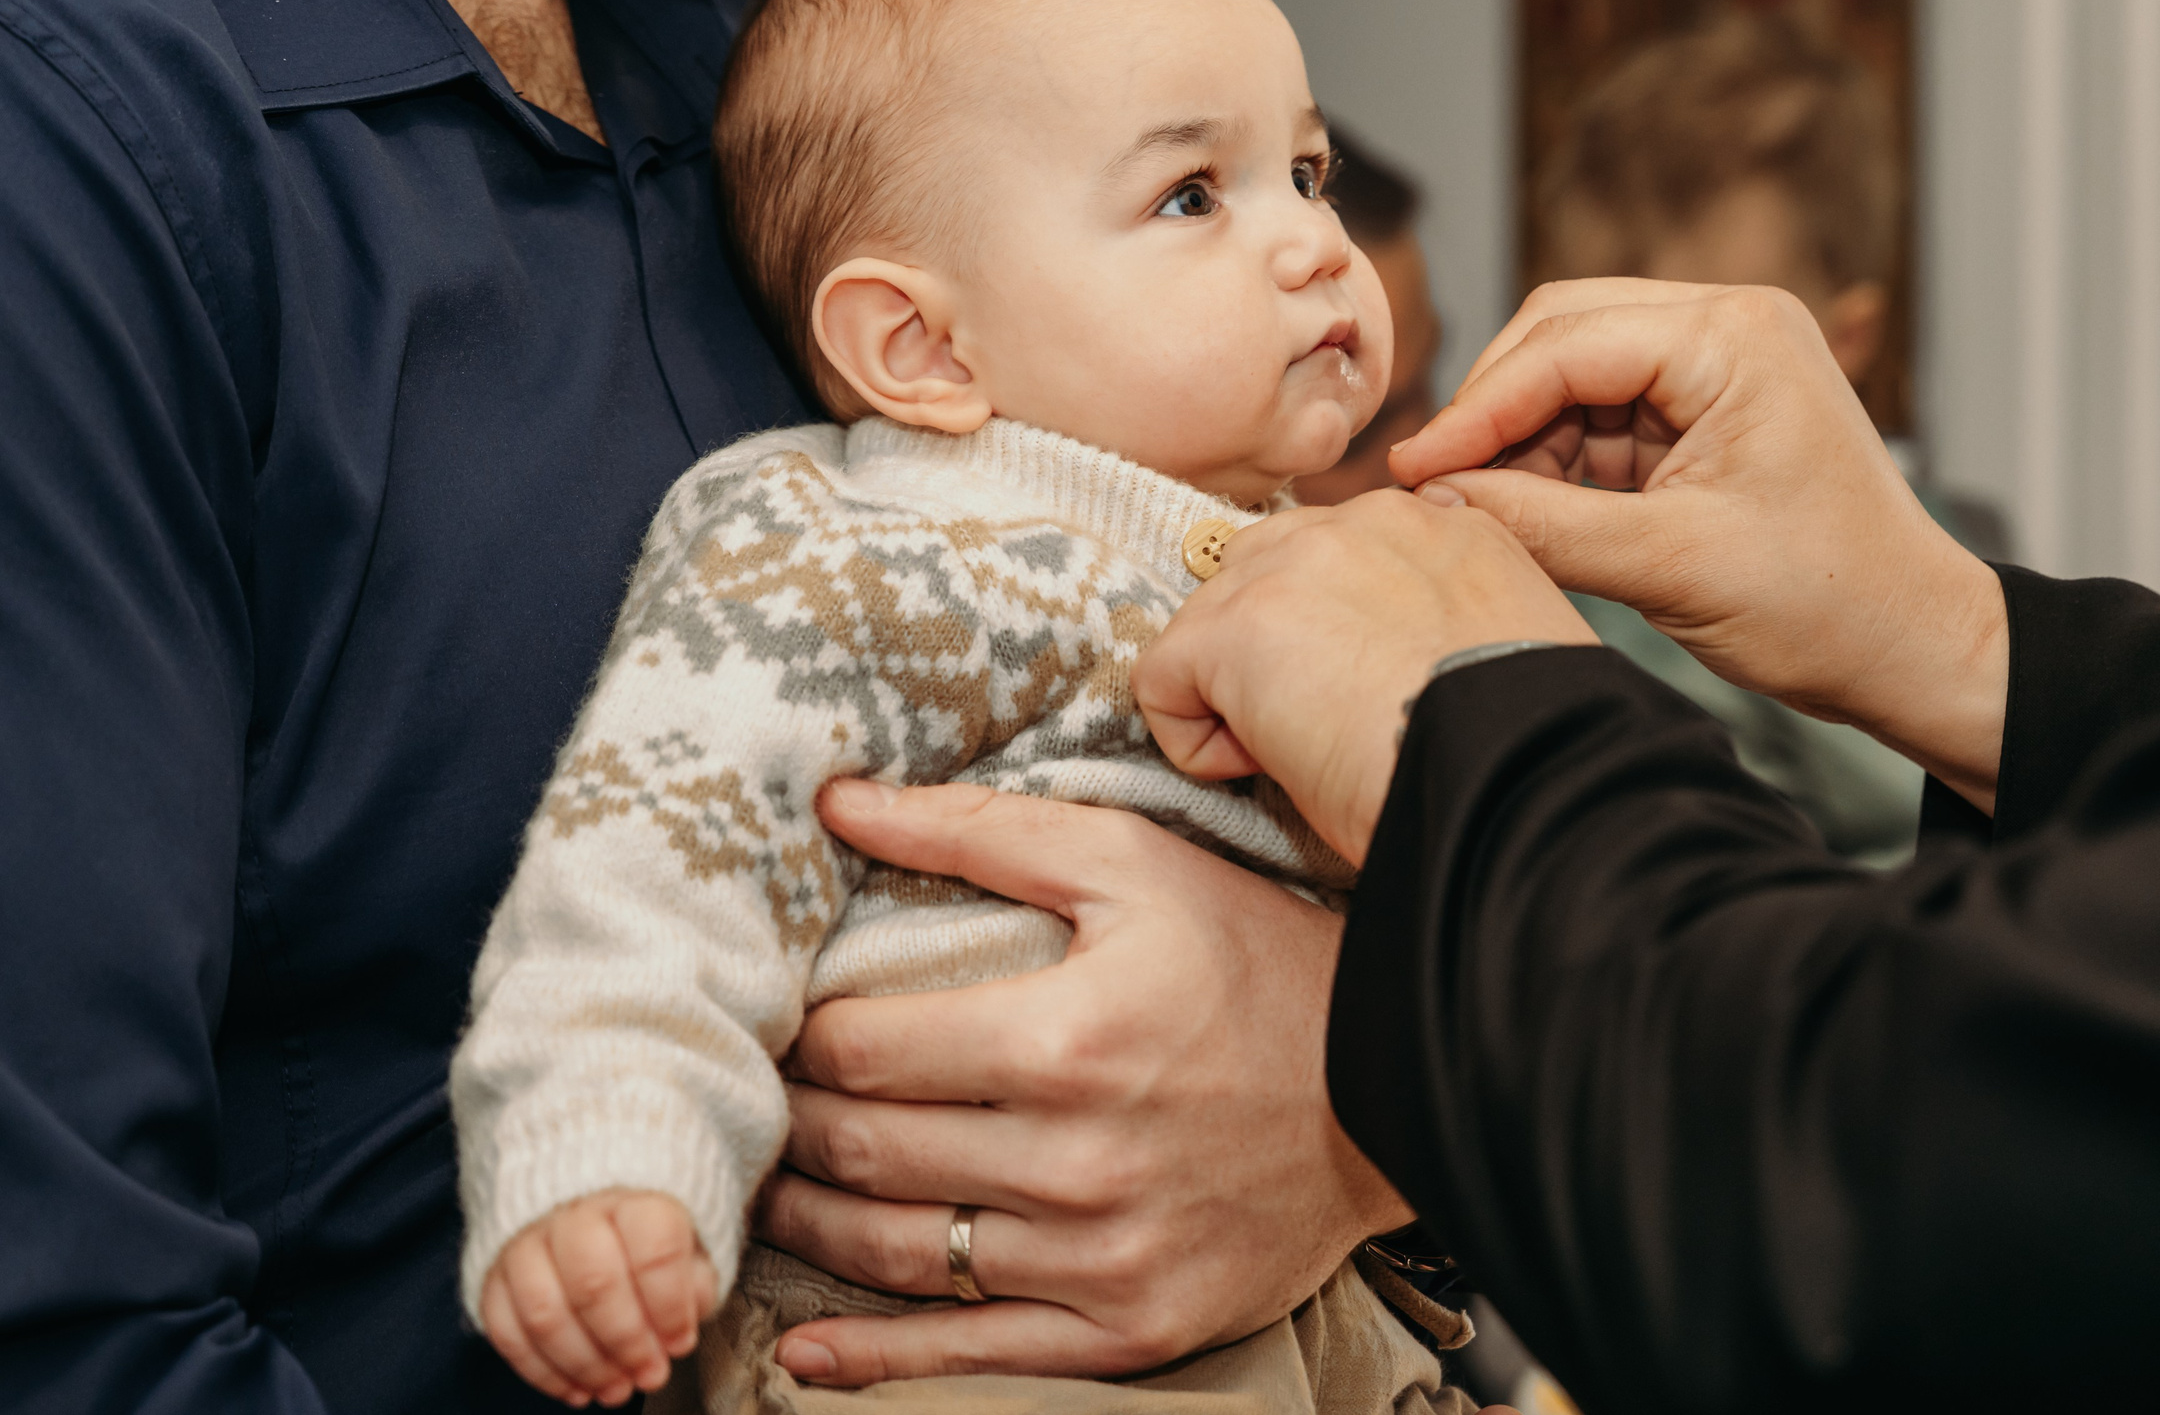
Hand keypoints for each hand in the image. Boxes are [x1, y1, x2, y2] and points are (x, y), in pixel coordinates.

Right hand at [480, 1189, 718, 1408]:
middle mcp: (575, 1210)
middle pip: (594, 1283)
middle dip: (626, 1342)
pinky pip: (506, 1330)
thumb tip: (680, 1330)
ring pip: (545, 1312)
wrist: (585, 1196)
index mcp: (634, 1195)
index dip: (670, 1305)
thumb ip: (693, 1281)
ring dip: (584, 1365)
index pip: (653, 1247)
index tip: (681, 1342)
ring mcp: (526, 1240)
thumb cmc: (645, 1230)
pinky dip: (541, 1372)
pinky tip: (575, 1388)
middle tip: (648, 1375)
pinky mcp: (493, 1272)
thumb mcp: (690, 1241)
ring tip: (615, 1389)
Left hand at [753, 780, 1411, 1386]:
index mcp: (1068, 1037)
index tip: (780, 1025)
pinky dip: (875, 1358)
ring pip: (902, 1258)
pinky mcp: (1133, 1328)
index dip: (798, 1039)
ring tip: (778, 1194)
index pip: (866, 1051)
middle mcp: (1081, 1159)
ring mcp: (1106, 1256)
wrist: (1395, 1082)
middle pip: (869, 1155)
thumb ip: (979, 830)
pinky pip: (975, 1354)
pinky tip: (808, 1348)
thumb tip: (838, 803)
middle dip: (793, 1129)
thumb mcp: (1132, 862)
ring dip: (812, 1231)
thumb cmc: (1255, 959)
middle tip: (763, 1105)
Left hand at [1136, 490, 1597, 860]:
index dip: (1332, 636)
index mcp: (1440, 526)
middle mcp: (1362, 521)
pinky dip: (1198, 745)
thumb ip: (1448, 615)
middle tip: (1328, 728)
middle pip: (1258, 573)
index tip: (1370, 700)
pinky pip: (1162, 682)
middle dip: (1269, 653)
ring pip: (1210, 625)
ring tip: (1312, 752)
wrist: (1525, 778)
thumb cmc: (1532, 746)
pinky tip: (1273, 770)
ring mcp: (1291, 565)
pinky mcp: (1234, 627)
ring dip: (1238, 696)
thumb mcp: (1509, 644)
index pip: (1337, 558)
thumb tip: (1397, 655)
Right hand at [1388, 279, 2006, 805]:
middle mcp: (1727, 329)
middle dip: (1495, 414)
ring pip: (1573, 379)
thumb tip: (1435, 498)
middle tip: (1437, 488)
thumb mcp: (1668, 567)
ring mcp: (1719, 369)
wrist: (1914, 650)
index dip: (1478, 410)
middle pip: (1561, 337)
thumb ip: (1543, 526)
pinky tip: (1528, 517)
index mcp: (1734, 337)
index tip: (1414, 471)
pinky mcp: (1707, 415)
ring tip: (1485, 516)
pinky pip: (1603, 420)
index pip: (1565, 345)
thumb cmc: (1830, 605)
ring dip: (1523, 445)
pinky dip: (1558, 466)